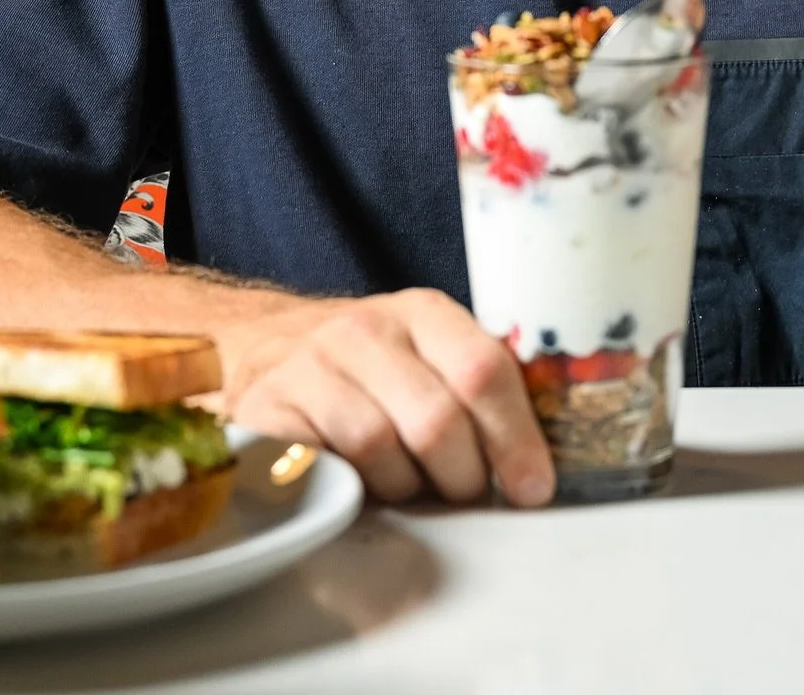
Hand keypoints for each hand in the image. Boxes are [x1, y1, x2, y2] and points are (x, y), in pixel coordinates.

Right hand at [217, 288, 554, 507]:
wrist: (263, 345)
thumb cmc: (367, 367)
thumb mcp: (426, 352)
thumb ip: (479, 385)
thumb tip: (539, 460)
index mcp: (422, 312)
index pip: (483, 370)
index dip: (515, 437)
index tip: (532, 487)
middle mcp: (365, 330)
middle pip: (437, 420)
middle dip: (463, 475)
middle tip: (464, 491)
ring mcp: (310, 366)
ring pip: (381, 449)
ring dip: (405, 487)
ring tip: (406, 483)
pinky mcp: (267, 409)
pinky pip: (325, 467)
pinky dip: (350, 489)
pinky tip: (359, 484)